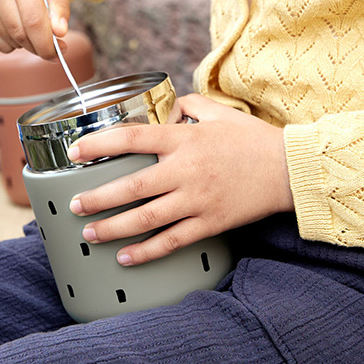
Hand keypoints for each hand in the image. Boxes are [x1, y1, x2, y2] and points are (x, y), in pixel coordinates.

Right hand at [0, 0, 70, 59]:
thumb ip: (60, 6)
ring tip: (34, 29)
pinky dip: (11, 44)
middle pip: (19, 32)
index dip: (47, 41)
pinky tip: (17, 28)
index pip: (33, 18)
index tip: (59, 51)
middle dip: (39, 46)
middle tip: (53, 48)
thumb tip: (59, 32)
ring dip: (26, 44)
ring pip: (8, 39)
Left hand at [67, 94, 294, 265]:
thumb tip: (166, 108)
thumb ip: (187, 106)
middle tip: (74, 205)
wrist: (289, 169)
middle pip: (131, 188)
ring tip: (90, 234)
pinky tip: (126, 257)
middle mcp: (186, 170)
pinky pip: (172, 241)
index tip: (75, 152)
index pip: (131, 139)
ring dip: (114, 228)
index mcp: (183, 139)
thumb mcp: (218, 112)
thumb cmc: (251, 138)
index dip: (99, 145)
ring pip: (146, 219)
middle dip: (97, 198)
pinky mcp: (210, 223)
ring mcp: (197, 200)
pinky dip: (147, 252)